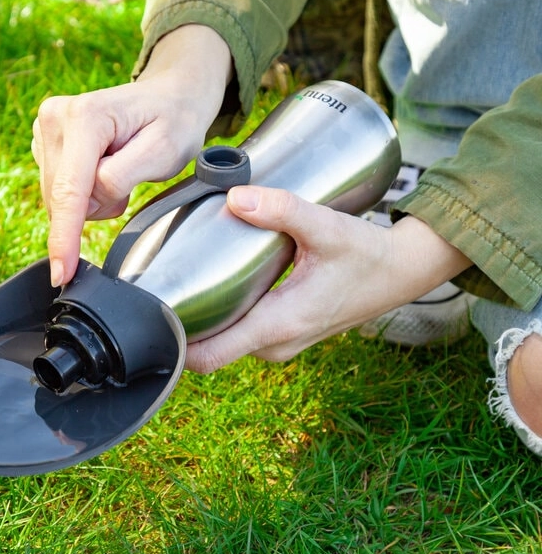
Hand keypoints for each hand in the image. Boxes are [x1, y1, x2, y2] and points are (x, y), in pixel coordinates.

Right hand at [32, 25, 231, 286]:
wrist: (170, 94)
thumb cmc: (174, 120)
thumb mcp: (164, 151)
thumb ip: (121, 178)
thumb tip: (87, 200)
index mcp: (85, 116)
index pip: (70, 192)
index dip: (64, 238)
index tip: (63, 273)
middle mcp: (56, 117)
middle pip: (63, 198)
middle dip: (96, 205)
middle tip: (130, 179)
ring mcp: (46, 126)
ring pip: (59, 198)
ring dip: (91, 199)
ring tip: (120, 168)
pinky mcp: (45, 138)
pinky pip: (59, 189)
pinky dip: (84, 191)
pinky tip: (104, 168)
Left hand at [185, 185, 472, 372]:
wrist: (402, 272)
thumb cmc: (367, 254)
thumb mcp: (327, 228)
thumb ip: (283, 211)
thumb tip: (236, 197)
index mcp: (278, 325)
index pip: (207, 356)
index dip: (173, 342)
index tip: (152, 310)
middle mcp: (274, 344)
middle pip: (207, 347)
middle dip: (182, 321)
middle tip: (165, 279)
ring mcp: (280, 343)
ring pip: (223, 340)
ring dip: (204, 317)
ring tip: (188, 275)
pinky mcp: (284, 333)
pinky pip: (240, 332)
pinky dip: (225, 315)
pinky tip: (220, 281)